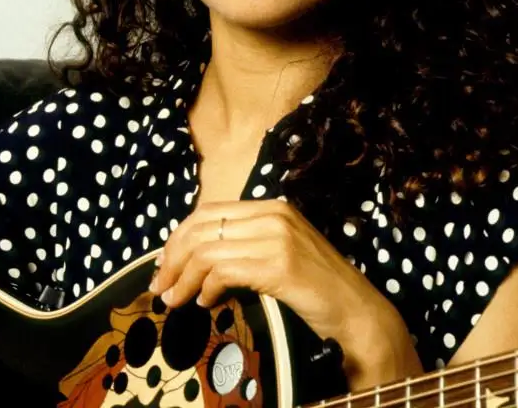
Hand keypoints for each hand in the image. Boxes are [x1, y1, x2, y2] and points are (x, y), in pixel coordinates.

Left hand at [148, 199, 423, 385]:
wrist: (356, 311)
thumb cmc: (317, 288)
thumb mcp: (279, 253)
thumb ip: (246, 246)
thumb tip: (196, 260)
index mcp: (272, 207)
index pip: (209, 212)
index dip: (179, 237)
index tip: (165, 264)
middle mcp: (274, 215)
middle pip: (202, 227)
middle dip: (173, 257)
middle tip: (161, 286)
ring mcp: (277, 238)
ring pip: (208, 250)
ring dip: (183, 278)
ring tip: (174, 299)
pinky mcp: (278, 266)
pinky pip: (224, 271)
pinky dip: (206, 288)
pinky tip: (205, 302)